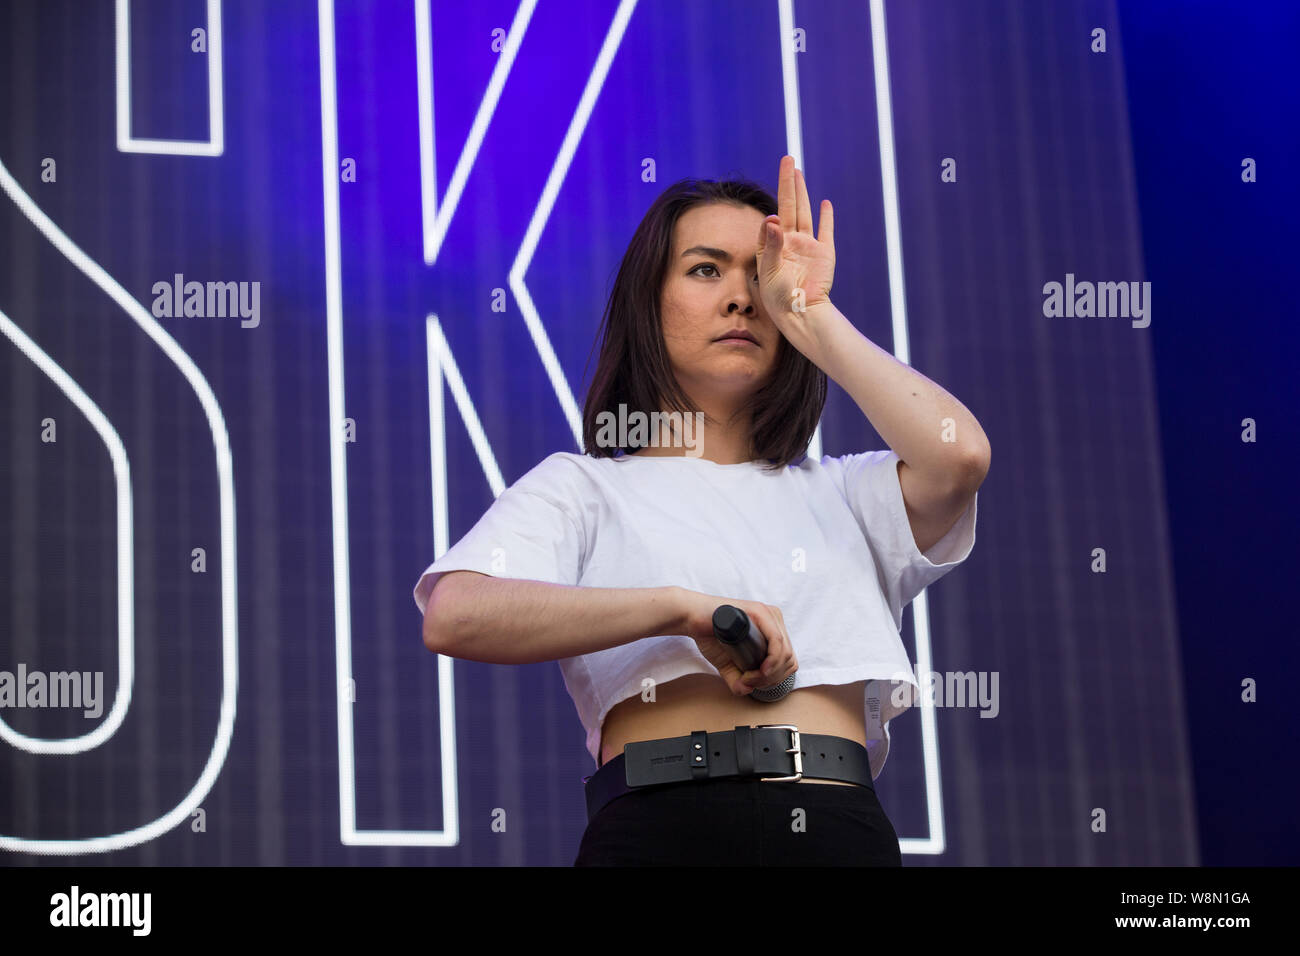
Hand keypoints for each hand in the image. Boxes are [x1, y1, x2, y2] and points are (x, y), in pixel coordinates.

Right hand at [675, 589, 798, 696]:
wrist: (691, 618)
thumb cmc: (709, 635)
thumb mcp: (728, 665)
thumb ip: (738, 680)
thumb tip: (746, 690)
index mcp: (772, 630)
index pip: (788, 661)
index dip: (775, 679)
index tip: (753, 683)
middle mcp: (774, 621)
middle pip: (789, 660)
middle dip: (772, 679)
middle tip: (749, 682)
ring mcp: (768, 615)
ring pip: (785, 653)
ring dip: (770, 674)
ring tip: (748, 677)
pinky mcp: (759, 612)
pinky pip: (777, 641)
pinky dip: (771, 661)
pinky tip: (760, 670)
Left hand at [754, 155, 835, 358]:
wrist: (802, 315)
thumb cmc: (779, 298)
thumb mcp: (769, 271)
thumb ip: (771, 246)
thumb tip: (772, 219)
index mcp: (772, 246)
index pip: (771, 220)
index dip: (772, 215)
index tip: (774, 219)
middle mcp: (789, 242)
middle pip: (789, 205)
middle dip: (787, 183)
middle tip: (787, 158)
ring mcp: (808, 246)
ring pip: (805, 212)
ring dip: (802, 191)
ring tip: (798, 171)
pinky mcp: (824, 253)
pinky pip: (826, 231)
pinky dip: (826, 218)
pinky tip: (825, 204)